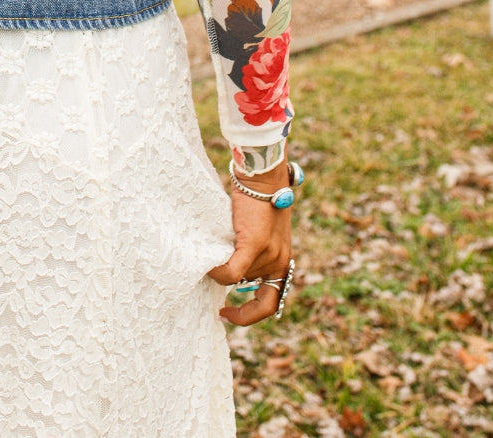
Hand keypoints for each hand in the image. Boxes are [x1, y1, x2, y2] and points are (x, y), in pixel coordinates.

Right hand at [207, 159, 292, 325]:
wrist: (263, 178)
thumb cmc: (258, 200)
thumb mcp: (263, 234)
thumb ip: (254, 254)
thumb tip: (232, 271)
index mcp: (283, 261)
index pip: (273, 302)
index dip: (252, 315)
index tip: (233, 314)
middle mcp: (279, 261)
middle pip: (253, 292)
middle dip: (240, 309)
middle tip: (223, 313)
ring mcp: (268, 254)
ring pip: (239, 279)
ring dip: (223, 273)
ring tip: (210, 262)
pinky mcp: (254, 243)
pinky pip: (233, 271)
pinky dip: (219, 272)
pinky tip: (209, 267)